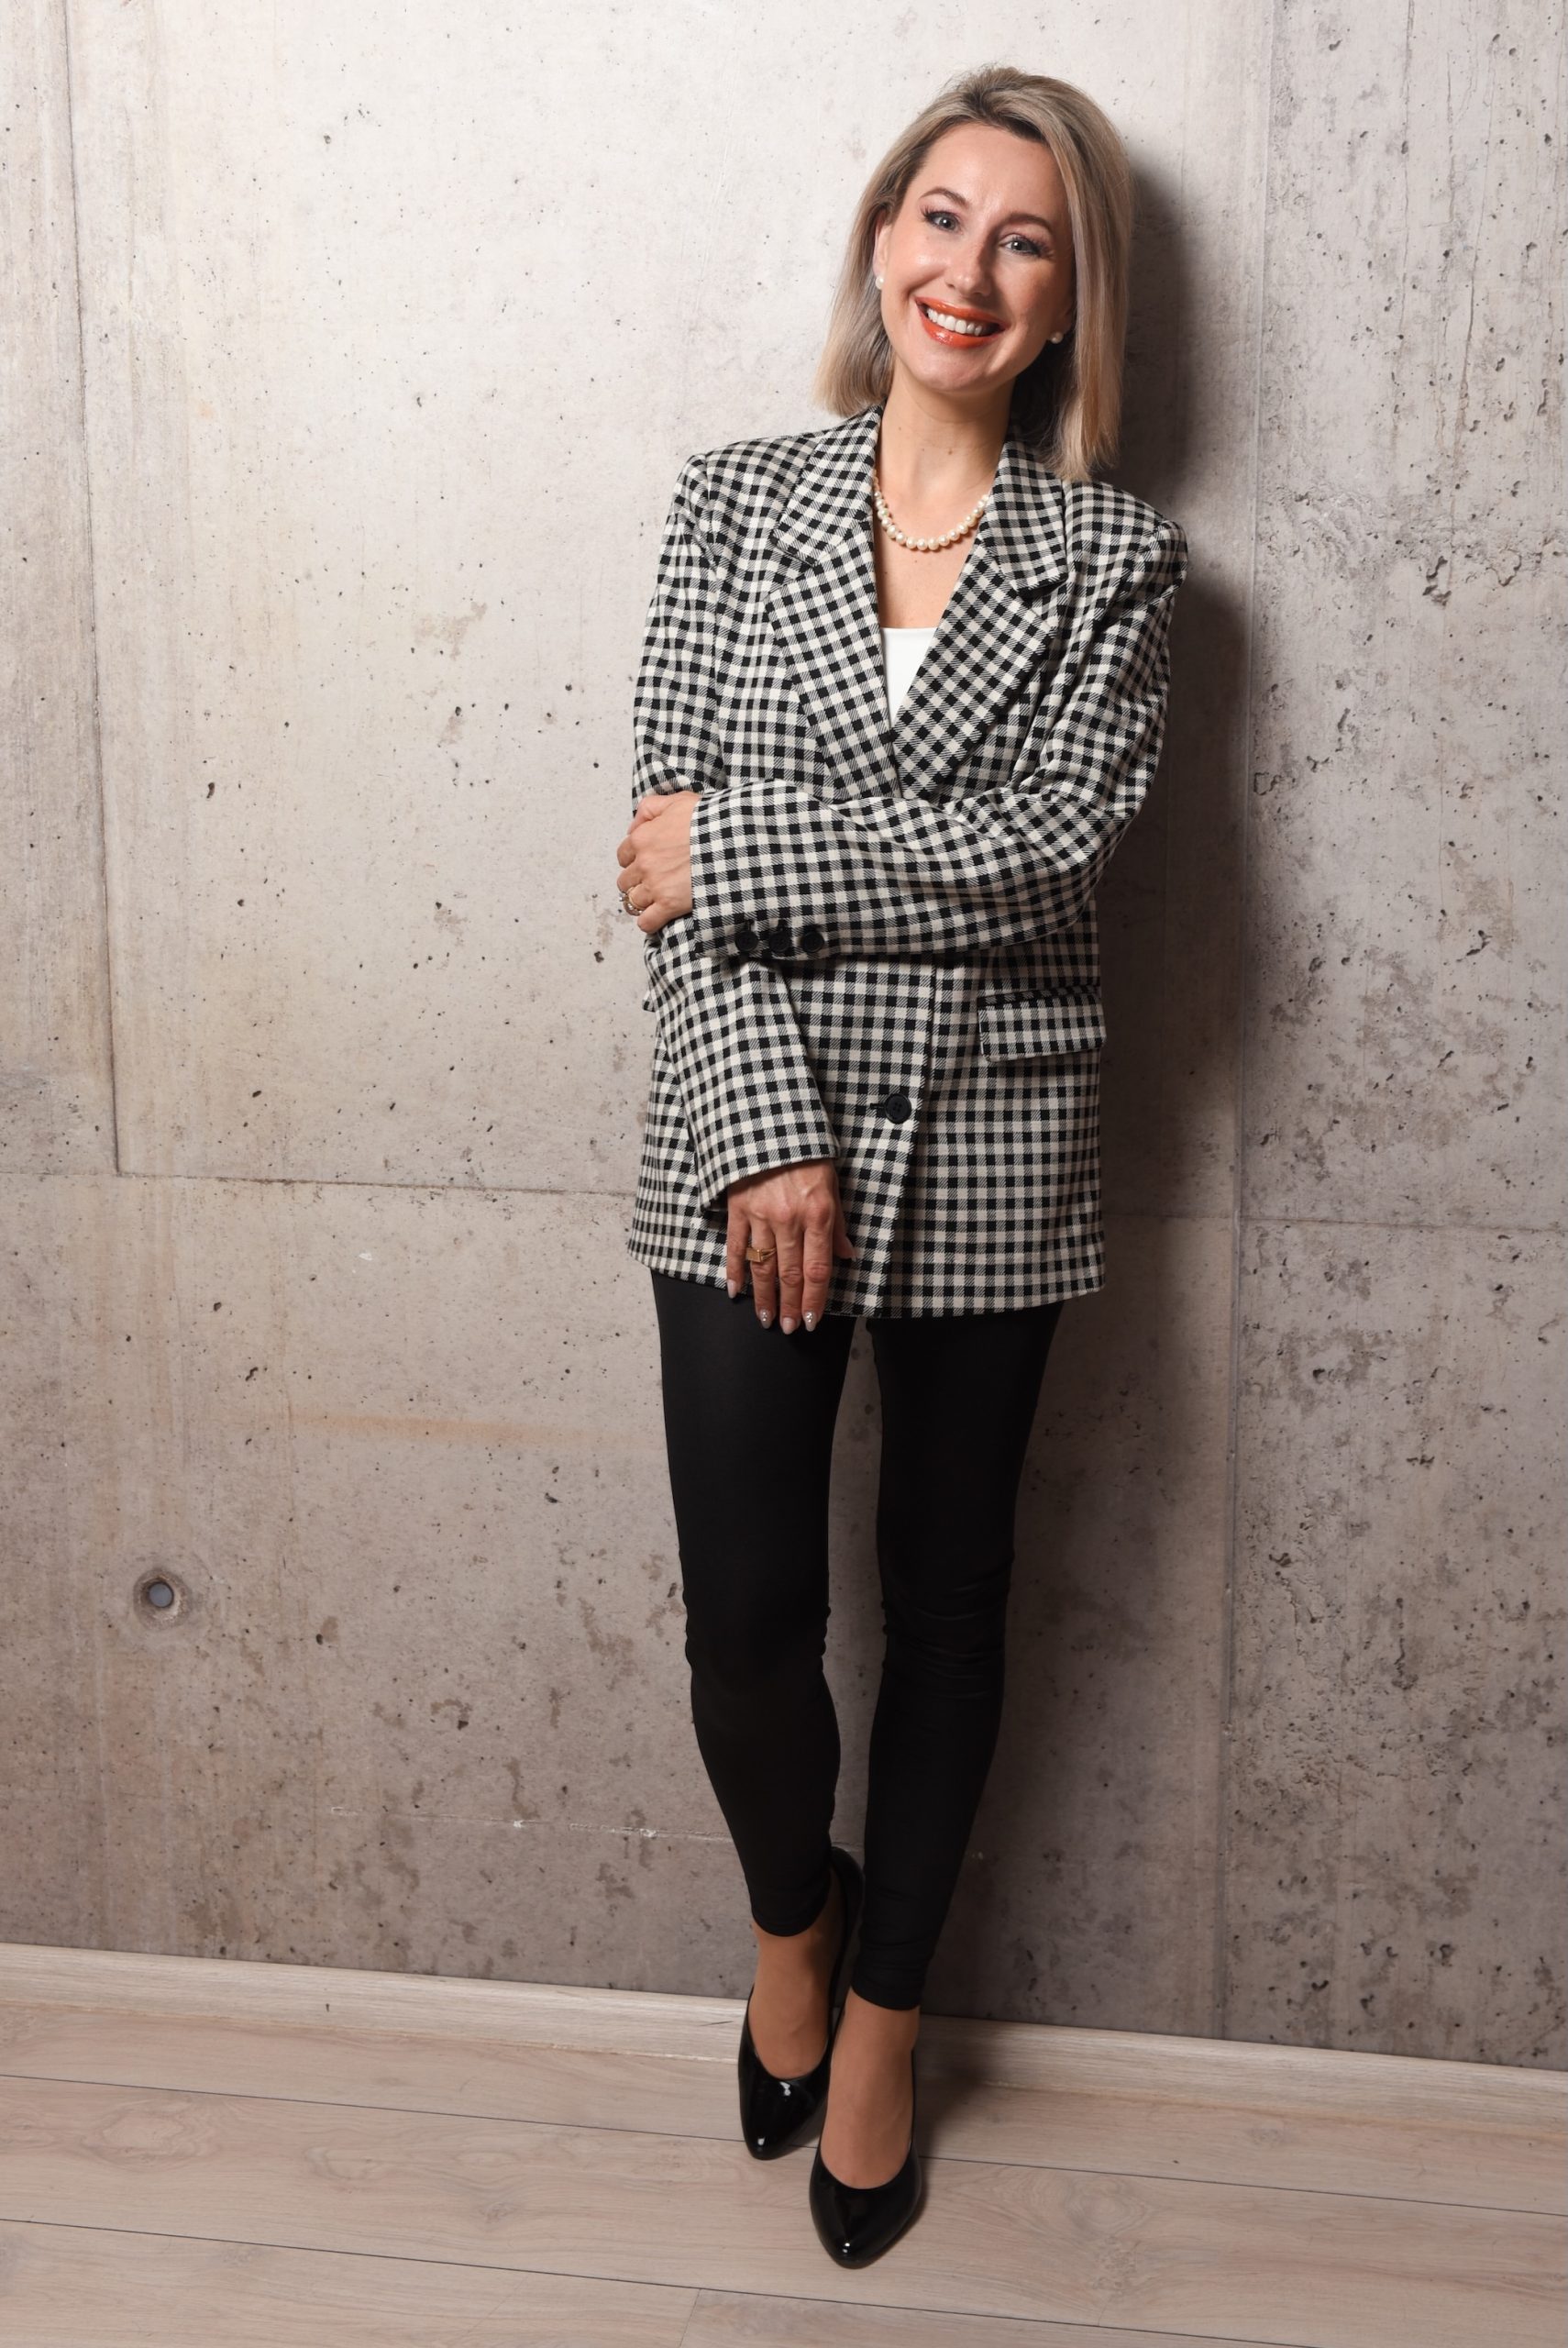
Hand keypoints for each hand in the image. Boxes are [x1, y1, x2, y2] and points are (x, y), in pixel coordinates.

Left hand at [617, 790, 697, 932]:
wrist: (732, 840)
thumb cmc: (708, 820)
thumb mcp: (677, 800)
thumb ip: (650, 808)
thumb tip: (633, 825)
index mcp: (642, 839)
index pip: (623, 856)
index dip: (634, 860)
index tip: (647, 862)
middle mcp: (643, 864)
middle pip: (625, 881)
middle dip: (637, 881)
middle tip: (653, 881)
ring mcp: (655, 886)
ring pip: (632, 901)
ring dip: (641, 901)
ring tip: (654, 900)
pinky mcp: (669, 905)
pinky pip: (646, 922)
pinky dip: (648, 922)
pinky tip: (656, 917)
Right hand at [726, 1159, 856, 1332]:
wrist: (770, 1122)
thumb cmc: (807, 1153)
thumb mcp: (832, 1184)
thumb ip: (837, 1223)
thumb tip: (846, 1256)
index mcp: (817, 1215)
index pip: (817, 1270)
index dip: (815, 1300)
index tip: (812, 1321)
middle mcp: (789, 1220)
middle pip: (790, 1274)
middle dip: (790, 1306)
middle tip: (789, 1329)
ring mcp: (760, 1216)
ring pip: (762, 1266)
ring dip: (764, 1297)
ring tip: (765, 1319)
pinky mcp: (738, 1209)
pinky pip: (735, 1247)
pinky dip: (735, 1271)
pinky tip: (735, 1292)